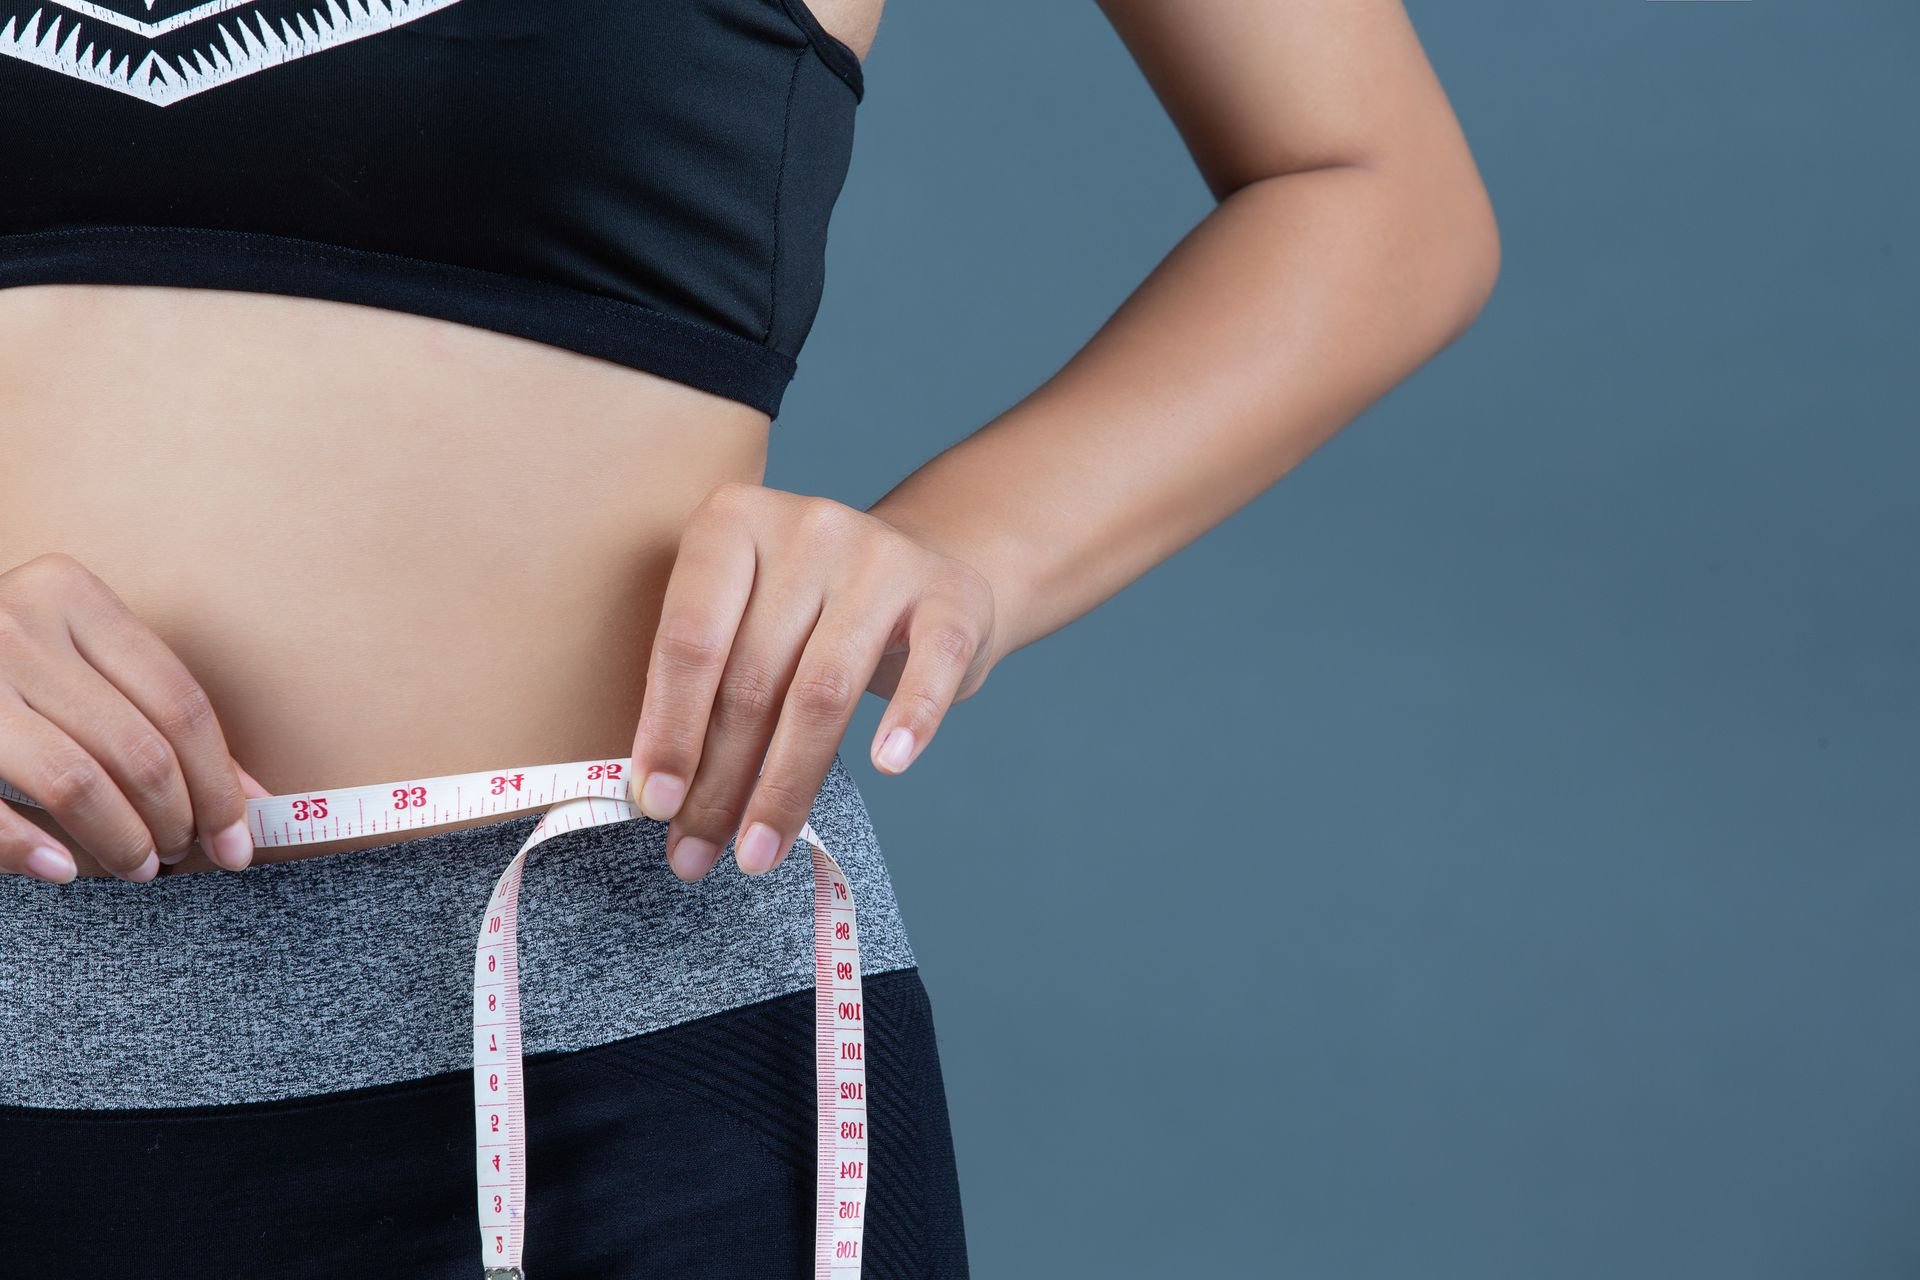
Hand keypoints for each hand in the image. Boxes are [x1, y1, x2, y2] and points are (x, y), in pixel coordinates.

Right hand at [0, 553, 256, 882]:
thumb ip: (158, 716)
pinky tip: (61, 869)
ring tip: (138, 865)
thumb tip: (251, 798)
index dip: (221, 782)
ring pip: (77, 782)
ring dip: (121, 839)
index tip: (240, 837)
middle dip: (178, 818)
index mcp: (70, 595)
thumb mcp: (80, 661)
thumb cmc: (6, 667)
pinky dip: (32, 850)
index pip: (180, 702)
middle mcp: (15, 625)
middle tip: (182, 852)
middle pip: (139, 747)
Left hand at [629, 483, 998, 880]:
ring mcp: (884, 556)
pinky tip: (887, 766)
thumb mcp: (744, 621)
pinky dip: (909, 719)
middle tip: (694, 854)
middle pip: (751, 676)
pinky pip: (930, 666)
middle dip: (719, 780)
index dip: (668, 729)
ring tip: (758, 853)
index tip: (654, 805)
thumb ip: (701, 686)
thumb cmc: (808, 616)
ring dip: (785, 785)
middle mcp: (808, 526)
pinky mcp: (952, 595)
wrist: (922, 569)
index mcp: (734, 521)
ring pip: (823, 690)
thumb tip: (657, 795)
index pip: (690, 637)